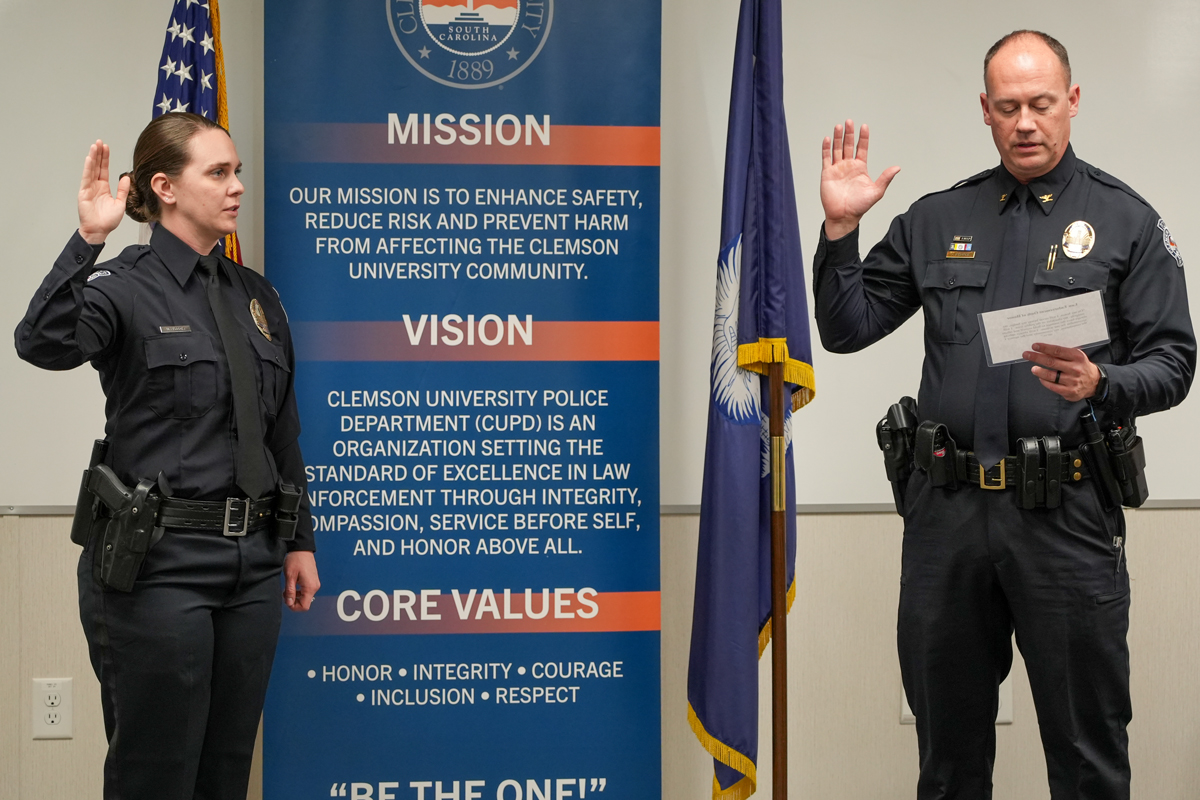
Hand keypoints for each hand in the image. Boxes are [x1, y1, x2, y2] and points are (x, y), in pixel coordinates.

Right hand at [78, 140, 129, 244]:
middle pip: (97, 166)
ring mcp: (89, 188)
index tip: (106, 148)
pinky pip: (86, 178)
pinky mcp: (83, 192)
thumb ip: (123, 190)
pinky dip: (87, 168)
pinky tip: (89, 159)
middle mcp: (95, 186)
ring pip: (91, 169)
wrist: (99, 230)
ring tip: (95, 146)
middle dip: (99, 154)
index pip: (104, 169)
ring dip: (93, 157)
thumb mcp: (120, 203)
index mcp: (104, 188)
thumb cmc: (108, 220)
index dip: (105, 159)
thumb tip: (127, 178)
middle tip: (100, 142)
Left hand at [283, 551, 319, 611]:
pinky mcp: (313, 580)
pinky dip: (299, 591)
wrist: (302, 549)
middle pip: (305, 602)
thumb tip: (289, 603)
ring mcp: (315, 583)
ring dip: (296, 595)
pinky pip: (307, 591)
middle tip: (285, 592)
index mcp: (310, 587)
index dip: (294, 607)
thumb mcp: (290, 576)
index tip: (286, 600)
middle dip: (294, 600)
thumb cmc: (296, 560)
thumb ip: (290, 591)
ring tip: (288, 587)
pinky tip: (293, 584)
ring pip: (305, 597)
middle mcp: (315, 587)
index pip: (304, 606)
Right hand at [821, 120, 899, 239]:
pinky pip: (826, 158)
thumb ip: (885, 178)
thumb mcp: (876, 191)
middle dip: (849, 133)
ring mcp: (837, 169)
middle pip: (848, 145)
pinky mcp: (827, 173)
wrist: (844, 216)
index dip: (863, 137)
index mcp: (860, 168)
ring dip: (838, 138)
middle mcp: (848, 166)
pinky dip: (826, 148)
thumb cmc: (859, 206)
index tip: (864, 127)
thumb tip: (897, 168)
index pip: (862, 148)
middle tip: (850, 122)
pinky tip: (828, 139)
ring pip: (837, 149)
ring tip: (839, 127)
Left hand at [1023, 343, 1100, 401]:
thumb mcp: (1076, 356)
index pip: (1057, 351)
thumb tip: (1043, 348)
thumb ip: (1063, 353)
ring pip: (1050, 375)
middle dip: (1036, 357)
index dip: (1044, 348)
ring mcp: (1072, 381)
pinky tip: (1041, 378)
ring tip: (1034, 369)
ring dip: (1039, 371)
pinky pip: (1052, 386)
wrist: (1094, 382)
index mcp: (1077, 357)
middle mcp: (1075, 368)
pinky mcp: (1069, 391)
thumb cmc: (1081, 366)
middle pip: (1051, 362)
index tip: (1034, 346)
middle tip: (1026, 354)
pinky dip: (1044, 381)